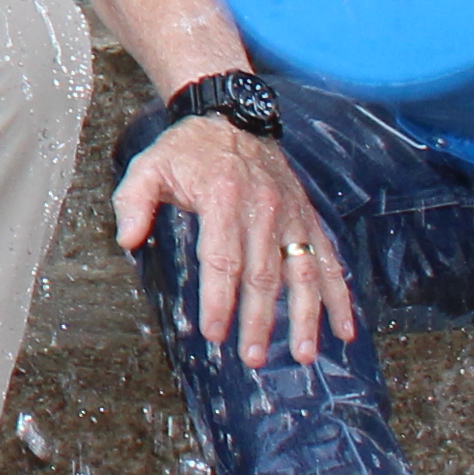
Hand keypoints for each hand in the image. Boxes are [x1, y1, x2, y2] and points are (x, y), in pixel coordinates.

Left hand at [112, 116, 355, 368]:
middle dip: (258, 321)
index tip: (214, 334)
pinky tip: (345, 328)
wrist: (232, 116)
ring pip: (303, 273)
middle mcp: (263, 209)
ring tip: (305, 355)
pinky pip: (328, 260)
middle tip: (253, 357)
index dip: (219, 301)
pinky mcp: (307, 218)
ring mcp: (291, 215)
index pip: (222, 260)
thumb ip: (133, 203)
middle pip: (263, 275)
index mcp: (222, 198)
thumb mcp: (148, 167)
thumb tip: (127, 242)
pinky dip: (339, 295)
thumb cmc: (187, 150)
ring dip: (306, 317)